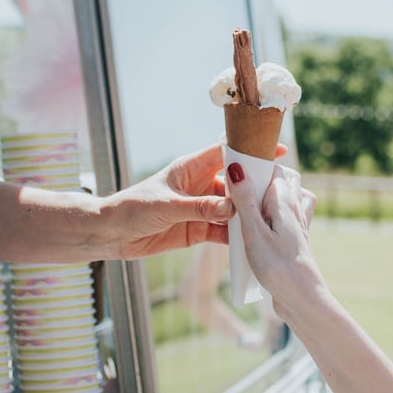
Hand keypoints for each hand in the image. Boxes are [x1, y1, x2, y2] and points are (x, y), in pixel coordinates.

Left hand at [104, 142, 285, 259]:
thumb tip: (232, 207)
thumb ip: (200, 207)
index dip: (250, 150)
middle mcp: (200, 185)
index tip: (276, 150)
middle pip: (235, 183)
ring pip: (232, 209)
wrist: (111, 234)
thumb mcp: (168, 206)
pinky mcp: (198, 229)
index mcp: (192, 168)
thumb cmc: (133, 208)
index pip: (226, 152)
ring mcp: (201, 208)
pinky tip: (251, 242)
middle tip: (280, 193)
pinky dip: (236, 236)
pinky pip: (223, 231)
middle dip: (255, 187)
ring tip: (270, 220)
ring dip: (247, 214)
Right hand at [226, 159, 320, 321]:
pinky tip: (264, 227)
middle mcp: (296, 209)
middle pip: (285, 180)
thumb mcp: (254, 232)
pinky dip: (279, 215)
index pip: (273, 169)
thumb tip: (237, 167)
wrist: (302, 299)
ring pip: (291, 197)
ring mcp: (299, 225)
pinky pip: (290, 217)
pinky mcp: (297, 240)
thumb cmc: (278, 267)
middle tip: (242, 189)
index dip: (255, 165)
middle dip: (265, 177)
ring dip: (274, 195)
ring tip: (253, 207)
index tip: (234, 170)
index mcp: (286, 201)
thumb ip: (245, 200)